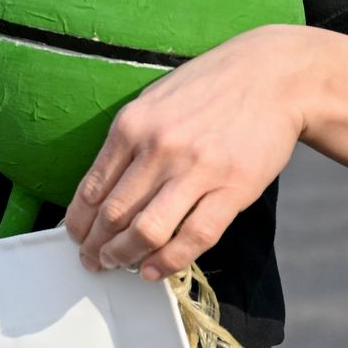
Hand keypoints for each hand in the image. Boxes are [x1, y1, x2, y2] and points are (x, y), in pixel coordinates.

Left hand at [64, 26, 306, 282]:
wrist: (272, 77)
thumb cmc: (208, 89)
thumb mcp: (153, 102)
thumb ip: (128, 141)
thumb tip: (102, 188)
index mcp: (131, 126)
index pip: (92, 187)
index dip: (79, 221)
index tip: (75, 237)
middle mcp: (158, 148)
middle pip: (114, 214)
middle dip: (96, 244)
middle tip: (92, 259)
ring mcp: (196, 170)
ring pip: (147, 230)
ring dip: (124, 256)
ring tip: (116, 265)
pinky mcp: (233, 189)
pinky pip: (194, 237)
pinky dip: (168, 261)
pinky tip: (153, 270)